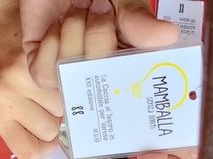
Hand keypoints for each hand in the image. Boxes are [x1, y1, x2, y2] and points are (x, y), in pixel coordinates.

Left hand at [0, 0, 64, 158]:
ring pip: (61, 109)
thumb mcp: (0, 106)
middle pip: (50, 132)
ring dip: (60, 101)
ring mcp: (21, 79)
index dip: (44, 148)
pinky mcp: (36, 60)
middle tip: (43, 105)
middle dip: (53, 121)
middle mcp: (6, 100)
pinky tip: (53, 74)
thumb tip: (51, 147)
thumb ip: (21, 129)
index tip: (46, 137)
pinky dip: (63, 82)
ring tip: (48, 87)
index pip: (30, 153)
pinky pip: (64, 85)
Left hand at [22, 0, 179, 88]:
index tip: (134, 69)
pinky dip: (52, 46)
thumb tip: (168, 36)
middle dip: (99, 41)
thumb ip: (139, 19)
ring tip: (80, 11)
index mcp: (129, 63)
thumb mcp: (126, 0)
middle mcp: (101, 74)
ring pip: (72, 79)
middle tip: (100, 10)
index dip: (135, 92)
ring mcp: (72, 73)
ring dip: (74, 36)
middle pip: (101, 86)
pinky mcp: (43, 67)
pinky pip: (45, 75)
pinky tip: (59, 26)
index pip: (137, 96)